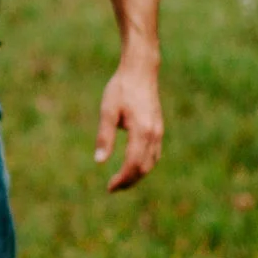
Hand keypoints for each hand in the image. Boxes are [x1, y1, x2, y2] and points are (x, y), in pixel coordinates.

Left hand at [94, 58, 162, 191]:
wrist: (141, 70)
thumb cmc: (121, 88)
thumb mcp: (107, 110)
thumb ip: (104, 136)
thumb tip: (99, 161)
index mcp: (142, 131)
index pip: (133, 164)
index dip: (122, 179)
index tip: (109, 187)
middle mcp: (154, 134)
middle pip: (144, 167)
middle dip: (129, 181)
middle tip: (113, 188)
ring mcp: (159, 131)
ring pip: (151, 162)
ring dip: (137, 175)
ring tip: (121, 180)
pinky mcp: (158, 128)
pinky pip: (154, 154)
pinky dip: (144, 165)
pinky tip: (133, 166)